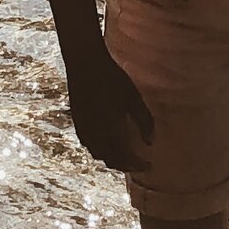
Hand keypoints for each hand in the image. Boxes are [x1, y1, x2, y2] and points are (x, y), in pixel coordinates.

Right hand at [66, 48, 153, 170]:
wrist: (85, 63)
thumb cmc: (112, 78)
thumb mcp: (133, 98)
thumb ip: (144, 121)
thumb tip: (151, 143)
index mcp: (109, 129)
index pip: (124, 157)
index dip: (137, 165)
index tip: (150, 166)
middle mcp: (94, 133)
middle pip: (110, 160)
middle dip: (126, 165)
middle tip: (140, 164)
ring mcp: (83, 128)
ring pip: (97, 154)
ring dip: (112, 159)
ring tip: (126, 156)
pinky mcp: (77, 121)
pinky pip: (88, 144)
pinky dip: (100, 150)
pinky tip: (108, 144)